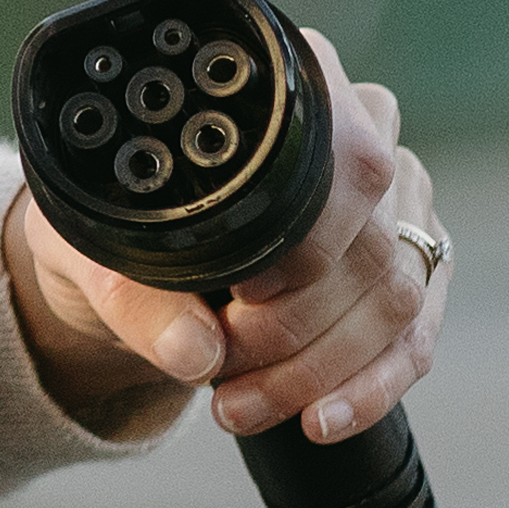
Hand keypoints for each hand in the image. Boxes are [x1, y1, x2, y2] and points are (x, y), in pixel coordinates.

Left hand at [0, 41, 447, 443]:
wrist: (128, 257)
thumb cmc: (114, 227)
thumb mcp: (94, 250)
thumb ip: (136, 298)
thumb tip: (194, 351)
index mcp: (282, 87)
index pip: (340, 164)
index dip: (297, 248)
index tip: (235, 304)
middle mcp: (359, 124)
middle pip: (367, 243)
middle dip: (292, 332)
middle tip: (219, 377)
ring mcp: (397, 193)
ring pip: (395, 295)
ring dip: (321, 371)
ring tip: (240, 406)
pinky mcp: (410, 257)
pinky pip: (414, 333)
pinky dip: (368, 387)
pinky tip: (320, 420)